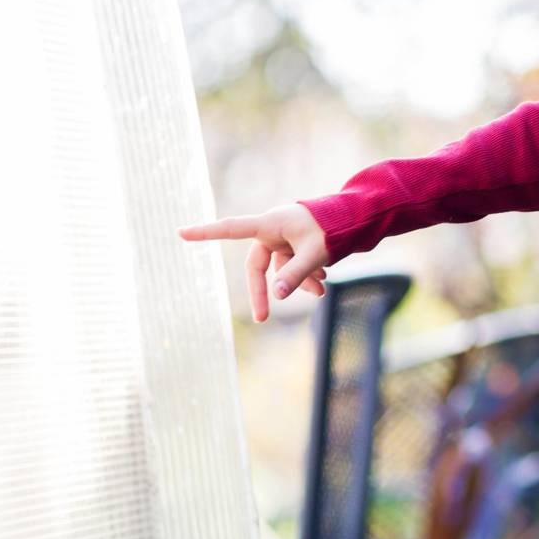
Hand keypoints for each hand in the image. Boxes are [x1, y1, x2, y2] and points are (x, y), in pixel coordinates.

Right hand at [177, 203, 329, 322]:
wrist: (358, 218)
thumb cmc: (334, 229)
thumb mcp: (315, 254)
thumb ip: (295, 274)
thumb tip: (277, 296)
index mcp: (271, 223)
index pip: (231, 228)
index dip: (206, 232)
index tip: (180, 232)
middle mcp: (274, 229)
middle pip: (257, 266)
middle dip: (263, 291)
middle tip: (262, 319)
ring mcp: (284, 237)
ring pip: (280, 268)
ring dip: (297, 281)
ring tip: (320, 290)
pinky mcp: (295, 243)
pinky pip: (292, 264)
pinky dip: (304, 275)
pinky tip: (322, 282)